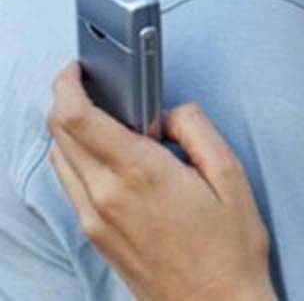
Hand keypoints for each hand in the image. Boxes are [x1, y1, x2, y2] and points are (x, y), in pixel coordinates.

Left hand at [47, 62, 276, 300]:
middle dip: (69, 100)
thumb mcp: (231, 176)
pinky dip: (80, 159)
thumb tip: (169, 111)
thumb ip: (196, 129)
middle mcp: (106, 197)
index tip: (79, 68)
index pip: (78, 117)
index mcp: (141, 174)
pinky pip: (72, 185)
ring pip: (61, 159)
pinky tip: (111, 156)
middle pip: (60, 134)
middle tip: (97, 85)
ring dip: (72, 131)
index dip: (69, 84)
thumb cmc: (230, 248)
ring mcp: (96, 220)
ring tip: (109, 119)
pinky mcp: (96, 237)